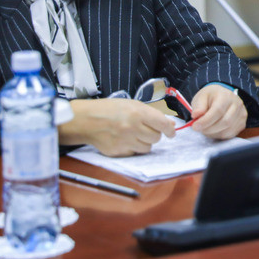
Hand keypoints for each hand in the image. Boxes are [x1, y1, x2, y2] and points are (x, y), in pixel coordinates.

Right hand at [59, 98, 175, 156]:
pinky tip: (125, 140)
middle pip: (156, 138)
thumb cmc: (110, 110)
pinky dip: (133, 148)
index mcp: (137, 113)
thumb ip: (152, 114)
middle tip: (146, 130)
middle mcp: (132, 128)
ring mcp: (125, 142)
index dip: (170, 130)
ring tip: (134, 135)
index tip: (171, 132)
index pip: (162, 124)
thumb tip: (170, 124)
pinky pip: (134, 153)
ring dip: (145, 142)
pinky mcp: (118, 152)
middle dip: (154, 135)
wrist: (86, 120)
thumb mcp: (132, 105)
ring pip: (147, 148)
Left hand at [189, 84, 247, 139]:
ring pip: (227, 130)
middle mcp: (237, 104)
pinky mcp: (242, 123)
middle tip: (199, 129)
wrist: (223, 97)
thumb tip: (196, 115)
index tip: (195, 126)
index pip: (218, 111)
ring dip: (213, 133)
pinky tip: (213, 130)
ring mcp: (242, 114)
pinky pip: (230, 134)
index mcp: (226, 95)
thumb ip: (198, 106)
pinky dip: (219, 135)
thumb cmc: (210, 98)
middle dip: (209, 129)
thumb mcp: (201, 97)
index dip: (206, 121)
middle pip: (225, 122)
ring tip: (205, 128)